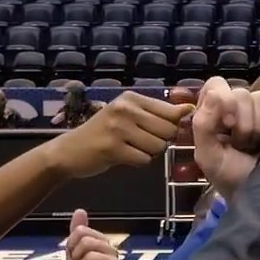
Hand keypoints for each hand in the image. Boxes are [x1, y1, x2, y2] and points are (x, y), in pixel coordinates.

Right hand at [49, 90, 194, 177]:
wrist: (69, 151)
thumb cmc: (103, 133)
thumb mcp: (128, 115)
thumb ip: (157, 113)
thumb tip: (189, 109)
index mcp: (131, 98)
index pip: (171, 111)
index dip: (172, 126)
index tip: (158, 131)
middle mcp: (125, 108)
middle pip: (168, 130)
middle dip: (161, 141)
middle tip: (141, 142)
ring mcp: (118, 128)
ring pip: (158, 146)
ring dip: (149, 153)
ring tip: (131, 148)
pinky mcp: (113, 148)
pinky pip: (144, 160)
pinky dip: (138, 162)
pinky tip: (124, 157)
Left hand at [64, 209, 121, 259]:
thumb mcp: (74, 251)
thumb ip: (77, 231)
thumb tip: (80, 210)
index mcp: (102, 242)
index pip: (82, 230)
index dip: (72, 243)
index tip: (73, 254)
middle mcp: (111, 251)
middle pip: (86, 240)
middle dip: (76, 254)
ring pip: (91, 253)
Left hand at [191, 77, 259, 199]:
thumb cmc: (228, 177)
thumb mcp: (208, 156)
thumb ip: (203, 124)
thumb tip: (216, 93)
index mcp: (212, 112)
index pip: (216, 84)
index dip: (223, 99)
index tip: (227, 123)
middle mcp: (235, 107)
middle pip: (241, 92)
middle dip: (242, 122)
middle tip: (241, 144)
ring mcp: (258, 111)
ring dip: (258, 126)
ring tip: (253, 145)